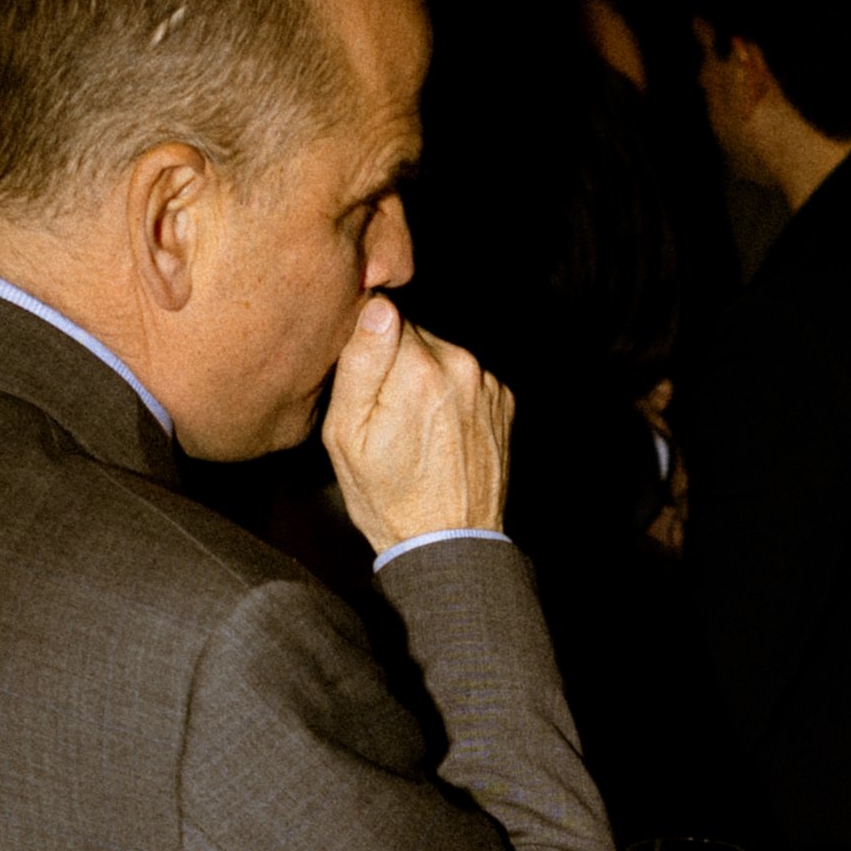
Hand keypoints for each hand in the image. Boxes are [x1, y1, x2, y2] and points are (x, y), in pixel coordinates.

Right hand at [323, 295, 511, 551]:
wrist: (448, 544)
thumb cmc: (388, 497)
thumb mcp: (347, 435)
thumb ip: (359, 363)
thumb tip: (375, 305)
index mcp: (419, 368)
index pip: (381, 315)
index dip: (366, 347)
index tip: (364, 384)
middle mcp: (462, 365)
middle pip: (414, 334)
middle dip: (396, 363)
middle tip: (386, 416)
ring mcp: (487, 383)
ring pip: (441, 355)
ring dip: (425, 380)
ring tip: (414, 431)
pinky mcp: (503, 400)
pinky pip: (465, 379)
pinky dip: (450, 396)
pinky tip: (440, 435)